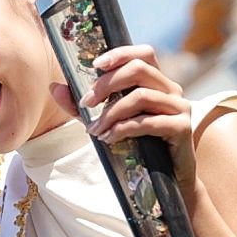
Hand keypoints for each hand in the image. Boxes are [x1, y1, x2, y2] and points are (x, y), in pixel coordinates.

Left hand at [74, 44, 197, 190]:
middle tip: (86, 103)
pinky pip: (148, 121)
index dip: (120, 53)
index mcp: (157, 83)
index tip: (95, 65)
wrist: (167, 183)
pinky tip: (109, 139)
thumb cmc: (138, 148)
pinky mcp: (182, 128)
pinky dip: (123, 128)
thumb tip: (54, 87)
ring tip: (95, 130)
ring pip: (141, 96)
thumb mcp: (106, 122)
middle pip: (139, 69)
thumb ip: (83, 106)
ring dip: (111, 113)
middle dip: (107, 84)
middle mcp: (172, 90)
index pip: (143, 54)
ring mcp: (180, 107)